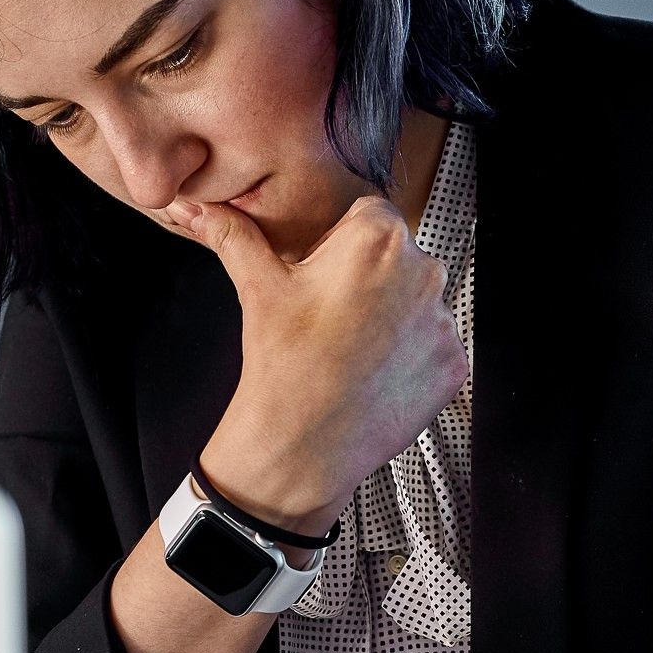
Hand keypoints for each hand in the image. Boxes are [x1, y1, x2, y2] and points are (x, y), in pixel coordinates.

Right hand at [181, 193, 464, 534]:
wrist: (303, 447)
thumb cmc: (282, 364)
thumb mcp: (258, 288)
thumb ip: (234, 234)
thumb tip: (197, 205)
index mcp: (379, 237)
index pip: (369, 213)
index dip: (341, 242)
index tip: (323, 275)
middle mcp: (424, 270)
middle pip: (397, 256)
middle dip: (370, 277)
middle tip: (333, 317)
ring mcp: (444, 320)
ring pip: (416, 300)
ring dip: (392, 315)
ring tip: (352, 348)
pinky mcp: (455, 362)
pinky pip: (433, 344)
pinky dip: (410, 355)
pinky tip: (375, 372)